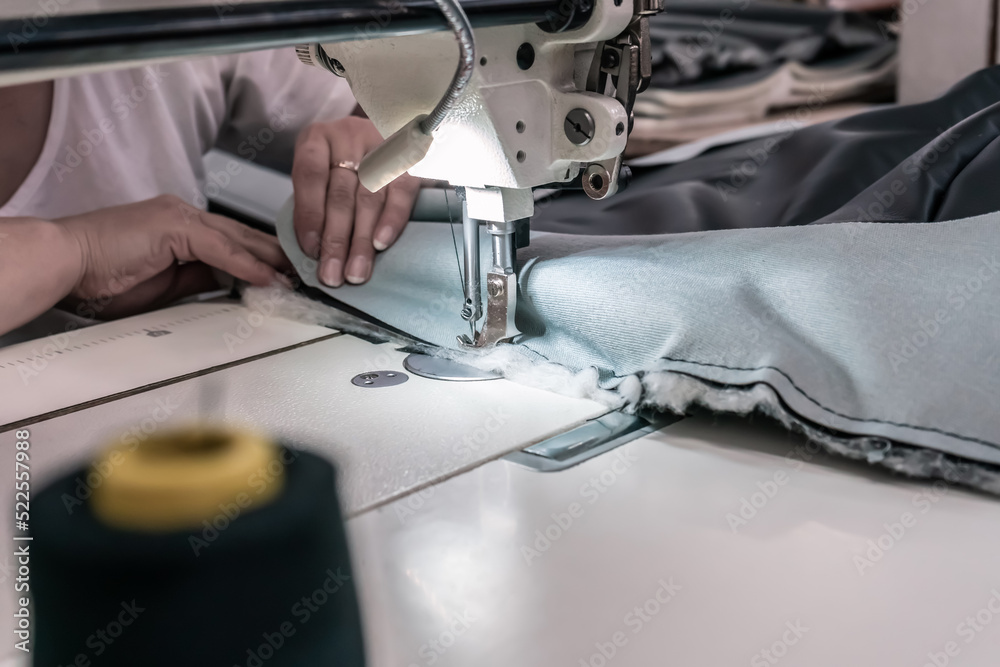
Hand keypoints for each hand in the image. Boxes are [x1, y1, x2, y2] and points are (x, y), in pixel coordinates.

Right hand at [58, 195, 289, 318]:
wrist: (64, 263)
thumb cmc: (102, 276)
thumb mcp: (166, 284)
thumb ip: (200, 278)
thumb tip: (233, 285)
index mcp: (180, 226)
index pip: (233, 241)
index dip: (264, 258)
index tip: (289, 275)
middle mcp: (183, 215)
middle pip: (243, 236)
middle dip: (278, 255)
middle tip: (308, 273)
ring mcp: (179, 217)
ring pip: (238, 237)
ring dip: (272, 259)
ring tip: (299, 277)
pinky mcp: (173, 226)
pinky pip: (219, 247)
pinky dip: (246, 264)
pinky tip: (268, 277)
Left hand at [292, 116, 421, 286]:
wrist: (385, 137)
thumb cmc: (343, 165)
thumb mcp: (319, 174)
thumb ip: (312, 204)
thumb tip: (313, 252)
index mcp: (317, 138)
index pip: (310, 175)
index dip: (310, 214)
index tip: (311, 250)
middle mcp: (348, 136)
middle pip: (340, 193)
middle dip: (336, 239)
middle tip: (332, 275)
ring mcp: (381, 146)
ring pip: (369, 198)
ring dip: (361, 241)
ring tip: (356, 273)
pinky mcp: (408, 161)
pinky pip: (401, 193)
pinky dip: (391, 220)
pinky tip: (381, 244)